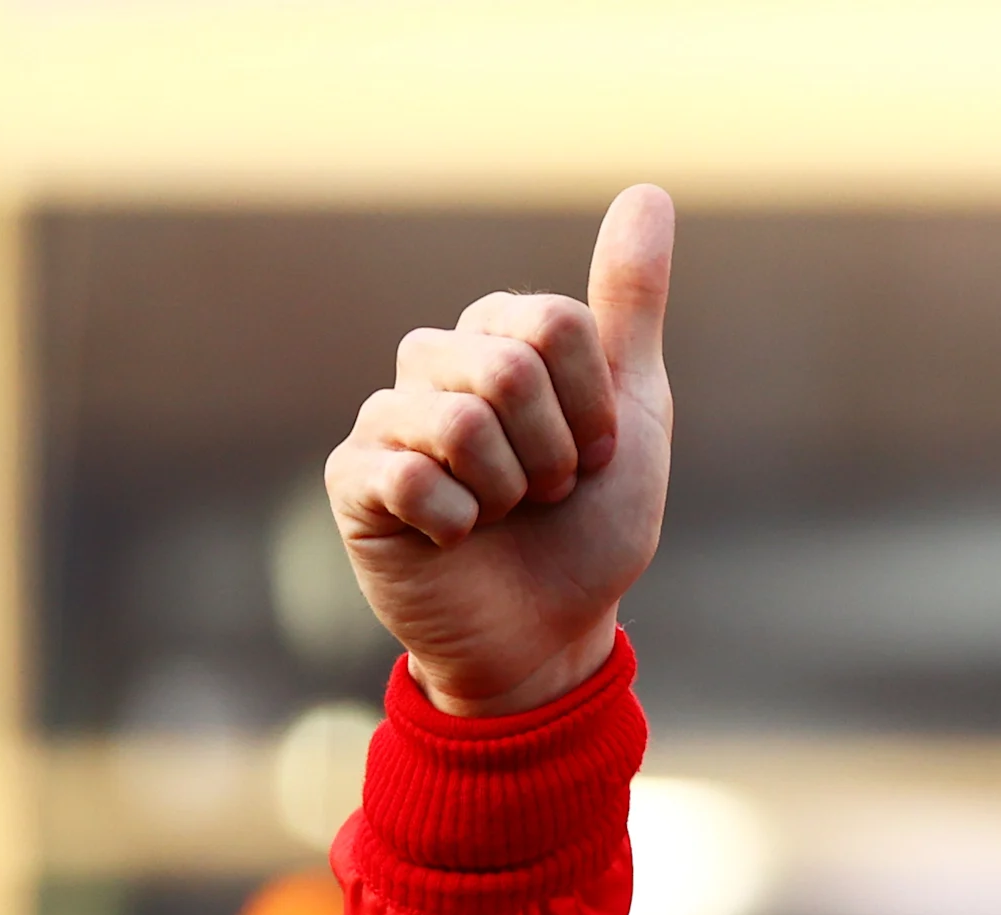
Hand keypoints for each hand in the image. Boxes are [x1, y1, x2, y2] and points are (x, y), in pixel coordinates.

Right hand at [324, 184, 675, 714]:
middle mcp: (434, 364)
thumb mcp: (634, 414)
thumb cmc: (589, 528)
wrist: (552, 635)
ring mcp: (386, 419)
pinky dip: (456, 524)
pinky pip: (406, 476)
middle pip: (509, 367)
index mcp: (499, 337)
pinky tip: (454, 540)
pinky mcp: (352, 483)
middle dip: (555, 453)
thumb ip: (629, 307)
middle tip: (545, 494)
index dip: (594, 408)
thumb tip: (647, 191)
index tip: (592, 454)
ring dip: (508, 491)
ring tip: (501, 517)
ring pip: (460, 420)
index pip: (556, 323)